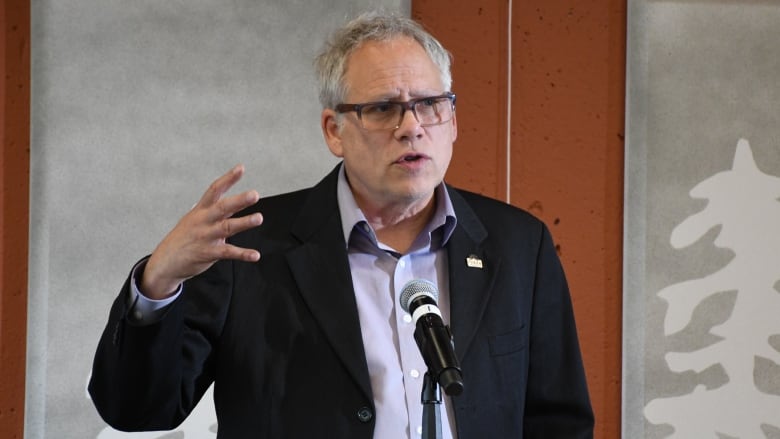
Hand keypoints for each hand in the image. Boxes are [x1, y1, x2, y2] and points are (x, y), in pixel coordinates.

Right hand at [140, 165, 262, 298]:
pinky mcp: (207, 253)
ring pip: (227, 228)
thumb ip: (215, 211)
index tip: (241, 168)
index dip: (228, 179)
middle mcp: (203, 221)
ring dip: (244, 223)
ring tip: (258, 218)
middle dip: (239, 200)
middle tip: (254, 194)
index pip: (215, 190)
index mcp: (201, 210)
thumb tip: (234, 203)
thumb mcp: (194, 219)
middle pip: (222, 207)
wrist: (165, 262)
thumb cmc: (183, 238)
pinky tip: (255, 255)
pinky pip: (227, 253)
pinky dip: (242, 254)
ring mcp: (205, 236)